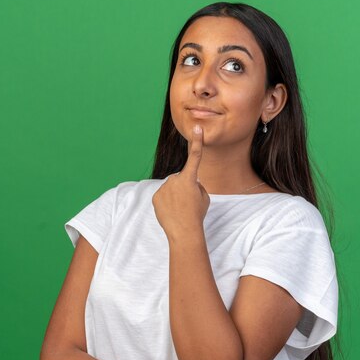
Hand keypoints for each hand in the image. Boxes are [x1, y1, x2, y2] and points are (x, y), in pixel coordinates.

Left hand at [152, 124, 209, 240]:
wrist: (184, 232)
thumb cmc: (197, 214)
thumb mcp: (204, 197)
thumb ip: (197, 185)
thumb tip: (189, 182)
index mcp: (190, 178)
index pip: (195, 156)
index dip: (197, 142)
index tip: (196, 128)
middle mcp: (175, 179)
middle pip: (181, 179)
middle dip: (185, 187)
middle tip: (189, 203)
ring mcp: (163, 188)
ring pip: (171, 188)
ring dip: (176, 195)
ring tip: (180, 209)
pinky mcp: (156, 197)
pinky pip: (163, 195)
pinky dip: (167, 202)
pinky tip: (171, 211)